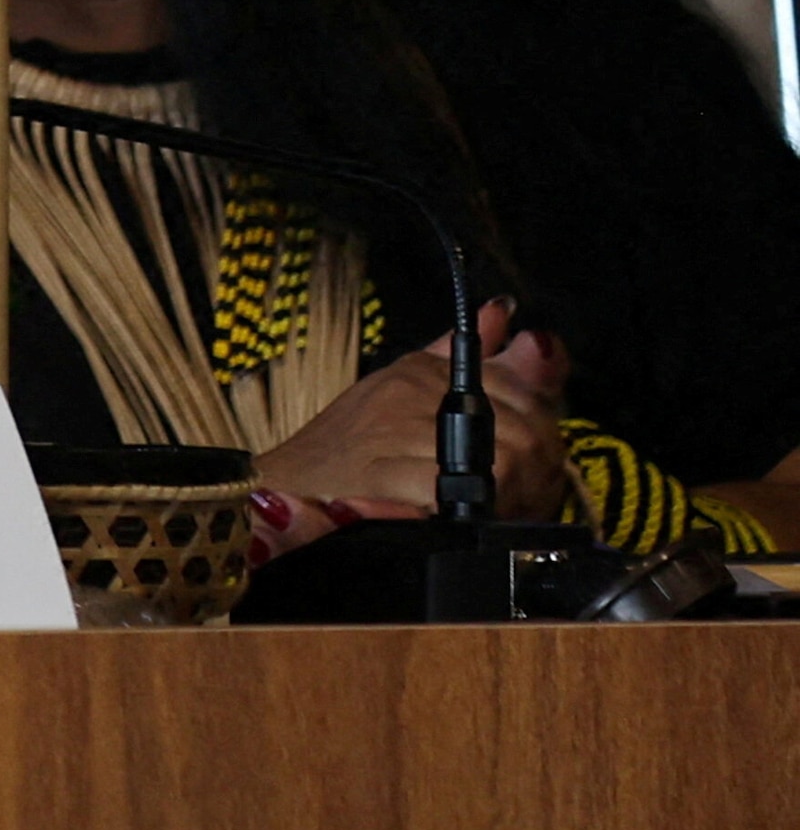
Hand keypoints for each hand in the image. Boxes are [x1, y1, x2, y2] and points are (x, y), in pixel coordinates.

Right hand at [251, 305, 568, 552]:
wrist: (286, 485)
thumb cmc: (349, 446)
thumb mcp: (408, 392)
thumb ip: (466, 358)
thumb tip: (503, 309)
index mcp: (423, 368)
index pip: (523, 390)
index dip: (543, 434)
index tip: (537, 467)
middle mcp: (410, 388)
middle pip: (522, 429)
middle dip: (537, 474)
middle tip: (526, 500)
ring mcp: (394, 428)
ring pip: (501, 461)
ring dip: (513, 499)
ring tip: (500, 513)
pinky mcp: (380, 472)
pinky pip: (457, 489)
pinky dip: (473, 511)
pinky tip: (468, 519)